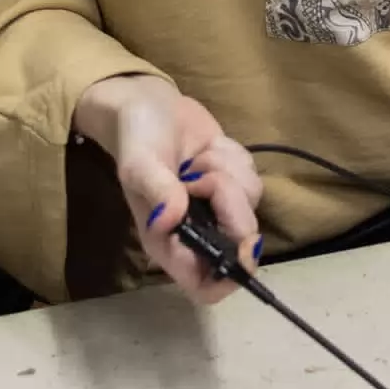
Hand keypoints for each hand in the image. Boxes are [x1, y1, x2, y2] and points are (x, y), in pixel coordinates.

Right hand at [73, 73, 266, 304]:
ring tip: (196, 160)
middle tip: (205, 177)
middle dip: (231, 205)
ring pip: (250, 204)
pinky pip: (253, 176)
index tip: (244, 247)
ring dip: (228, 174)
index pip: (205, 285)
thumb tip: (173, 219)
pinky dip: (234, 158)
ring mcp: (218, 205)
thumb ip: (157, 190)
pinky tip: (208, 149)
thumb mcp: (139, 162)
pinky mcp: (233, 180)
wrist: (148, 103)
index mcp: (167, 241)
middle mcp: (196, 230)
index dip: (230, 276)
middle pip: (239, 240)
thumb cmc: (136, 138)